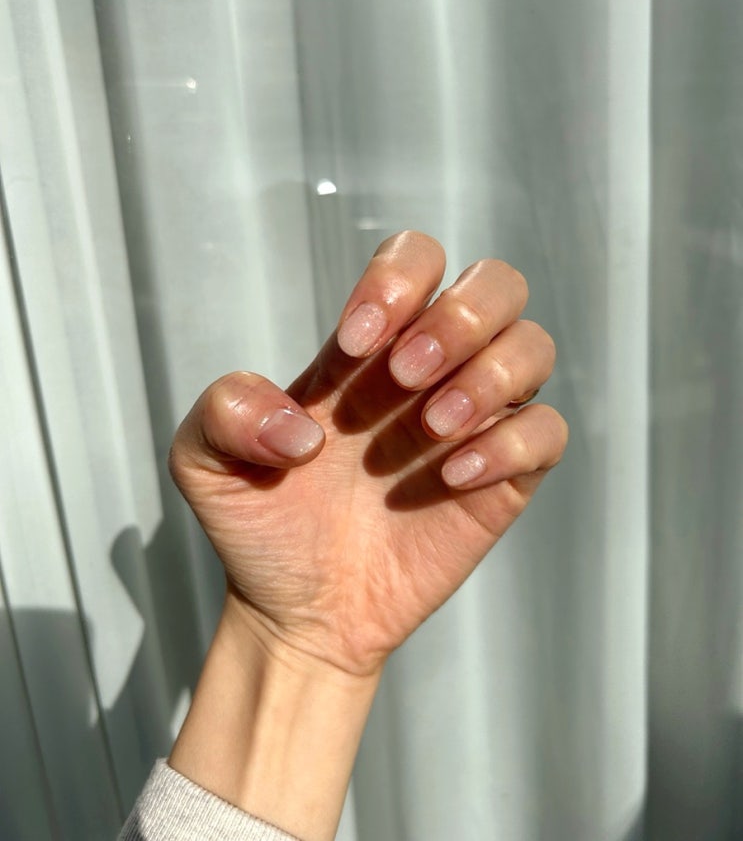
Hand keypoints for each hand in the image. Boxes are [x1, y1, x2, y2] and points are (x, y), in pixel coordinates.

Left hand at [169, 231, 566, 677]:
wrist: (299, 612)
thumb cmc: (263, 525)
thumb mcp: (203, 461)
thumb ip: (223, 411)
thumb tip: (303, 428)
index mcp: (369, 347)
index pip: (416, 257)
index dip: (397, 280)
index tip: (355, 345)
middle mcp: (430, 371)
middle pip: (496, 285)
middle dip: (459, 317)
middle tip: (405, 376)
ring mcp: (472, 421)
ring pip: (534, 347)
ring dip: (490, 374)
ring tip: (433, 426)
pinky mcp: (503, 478)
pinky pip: (547, 432)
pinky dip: (511, 443)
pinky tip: (452, 477)